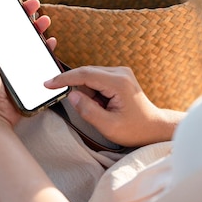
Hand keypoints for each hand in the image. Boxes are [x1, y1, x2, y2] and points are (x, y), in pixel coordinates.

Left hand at [0, 0, 54, 132]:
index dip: (8, 9)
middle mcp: (1, 55)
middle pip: (16, 30)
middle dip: (27, 16)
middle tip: (35, 6)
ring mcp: (15, 66)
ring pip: (29, 43)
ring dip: (38, 31)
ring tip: (45, 22)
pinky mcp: (27, 76)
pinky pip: (39, 60)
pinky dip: (45, 50)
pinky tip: (50, 43)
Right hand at [44, 66, 184, 146]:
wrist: (154, 127)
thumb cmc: (135, 129)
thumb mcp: (108, 126)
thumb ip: (88, 110)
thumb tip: (72, 95)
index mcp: (118, 83)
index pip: (85, 75)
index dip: (64, 78)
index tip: (47, 84)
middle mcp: (120, 72)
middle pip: (86, 74)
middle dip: (78, 90)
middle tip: (83, 108)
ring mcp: (121, 73)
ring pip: (91, 78)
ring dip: (88, 93)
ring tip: (103, 111)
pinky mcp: (119, 77)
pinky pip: (97, 80)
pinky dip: (94, 93)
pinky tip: (104, 106)